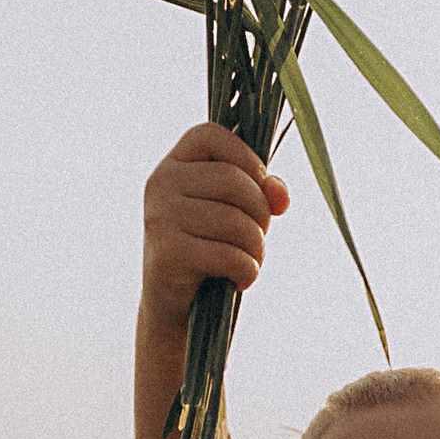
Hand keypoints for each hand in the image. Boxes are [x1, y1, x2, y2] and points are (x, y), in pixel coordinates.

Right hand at [141, 125, 290, 340]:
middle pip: (233, 180)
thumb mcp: (235, 210)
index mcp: (174, 164)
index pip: (212, 134)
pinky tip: (240, 279)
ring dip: (257, 248)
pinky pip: (229, 255)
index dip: (248, 158)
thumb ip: (261, 190)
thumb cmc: (210, 247)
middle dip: (261, 213)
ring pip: (236, 221)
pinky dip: (248, 271)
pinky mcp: (167, 252)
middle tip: (258, 237)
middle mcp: (160, 183)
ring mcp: (160, 217)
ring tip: (250, 261)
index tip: (259, 188)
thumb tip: (280, 195)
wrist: (175, 303)